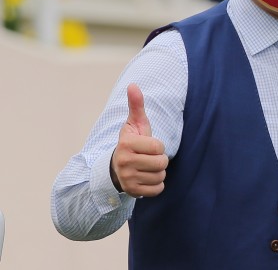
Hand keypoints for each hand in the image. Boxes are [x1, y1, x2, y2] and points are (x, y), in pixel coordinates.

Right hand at [110, 83, 168, 197]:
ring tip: (146, 167)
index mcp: (126, 144)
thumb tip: (133, 85)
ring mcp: (127, 179)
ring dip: (158, 172)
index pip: (158, 146)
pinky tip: (146, 178)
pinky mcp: (132, 192)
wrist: (117, 168)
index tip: (148, 146)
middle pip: (161, 163)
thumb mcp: (134, 124)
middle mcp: (124, 162)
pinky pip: (158, 190)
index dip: (158, 146)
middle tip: (149, 158)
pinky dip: (156, 185)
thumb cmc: (132, 143)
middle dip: (160, 160)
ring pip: (160, 176)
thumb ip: (136, 105)